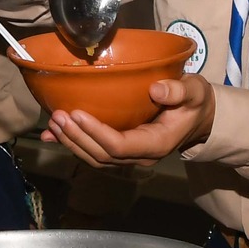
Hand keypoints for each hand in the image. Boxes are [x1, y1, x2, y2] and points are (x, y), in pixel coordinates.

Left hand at [42, 76, 217, 167]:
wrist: (197, 117)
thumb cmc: (194, 102)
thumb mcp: (194, 92)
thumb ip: (178, 91)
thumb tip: (156, 89)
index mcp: (156, 144)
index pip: (119, 146)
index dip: (96, 133)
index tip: (78, 113)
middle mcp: (140, 156)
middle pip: (102, 155)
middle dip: (77, 137)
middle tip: (58, 116)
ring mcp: (128, 156)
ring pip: (94, 158)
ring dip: (71, 141)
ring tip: (52, 122)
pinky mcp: (119, 149)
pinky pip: (92, 152)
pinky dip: (72, 144)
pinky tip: (51, 135)